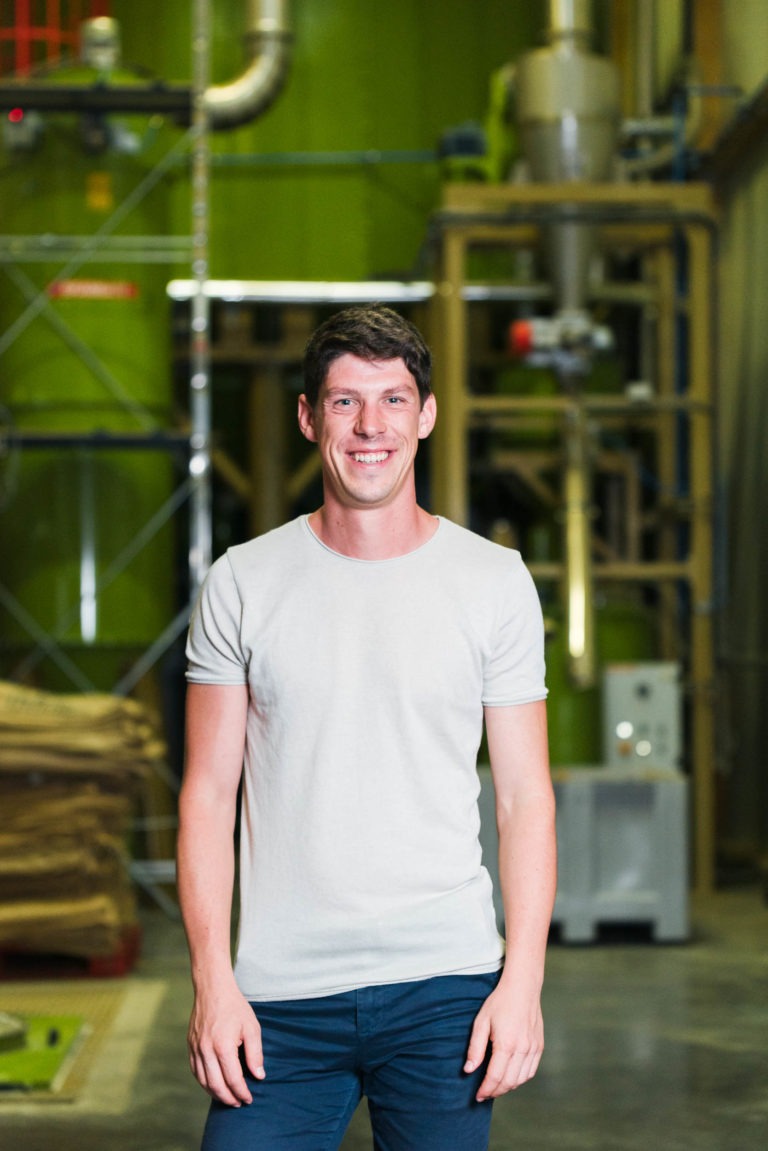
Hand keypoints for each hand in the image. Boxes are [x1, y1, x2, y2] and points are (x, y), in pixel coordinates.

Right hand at [187, 980, 264, 1105]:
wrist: (213, 988)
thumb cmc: (234, 1007)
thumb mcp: (252, 1027)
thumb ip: (255, 1054)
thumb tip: (258, 1076)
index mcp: (223, 1046)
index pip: (233, 1079)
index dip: (242, 1092)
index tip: (249, 1099)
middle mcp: (206, 1050)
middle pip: (216, 1085)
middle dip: (229, 1098)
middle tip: (239, 1103)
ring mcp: (196, 1048)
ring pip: (203, 1081)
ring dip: (215, 1094)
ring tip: (227, 1098)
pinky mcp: (190, 1045)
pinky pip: (195, 1071)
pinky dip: (204, 1082)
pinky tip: (213, 1085)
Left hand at [464, 983, 543, 1100]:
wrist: (522, 988)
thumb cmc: (500, 1002)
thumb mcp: (481, 1021)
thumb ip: (475, 1048)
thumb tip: (468, 1070)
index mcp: (506, 1044)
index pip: (495, 1077)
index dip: (486, 1090)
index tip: (478, 1096)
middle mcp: (522, 1049)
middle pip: (509, 1082)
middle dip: (496, 1092)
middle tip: (485, 1094)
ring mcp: (533, 1048)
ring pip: (521, 1079)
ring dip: (508, 1087)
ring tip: (496, 1087)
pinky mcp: (539, 1046)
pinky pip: (531, 1071)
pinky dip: (520, 1079)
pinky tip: (510, 1077)